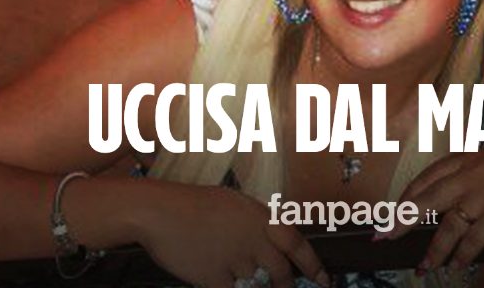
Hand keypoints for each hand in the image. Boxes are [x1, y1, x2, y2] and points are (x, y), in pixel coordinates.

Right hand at [136, 183, 328, 286]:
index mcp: (261, 217)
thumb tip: (274, 242)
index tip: (325, 280)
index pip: (298, 244)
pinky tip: (226, 284)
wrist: (159, 211)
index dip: (314, 265)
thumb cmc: (194, 203)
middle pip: (281, 273)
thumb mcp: (235, 203)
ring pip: (258, 286)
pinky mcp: (214, 277)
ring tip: (247, 280)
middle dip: (286, 287)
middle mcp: (253, 239)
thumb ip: (258, 223)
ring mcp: (235, 259)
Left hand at [386, 152, 483, 271]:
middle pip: (426, 199)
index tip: (391, 213)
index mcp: (467, 160)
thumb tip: (454, 204)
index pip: (426, 178)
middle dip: (401, 220)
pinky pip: (473, 239)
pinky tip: (456, 266)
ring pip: (447, 225)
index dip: (406, 197)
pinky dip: (462, 255)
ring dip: (433, 249)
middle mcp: (470, 174)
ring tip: (423, 266)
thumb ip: (473, 178)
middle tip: (382, 236)